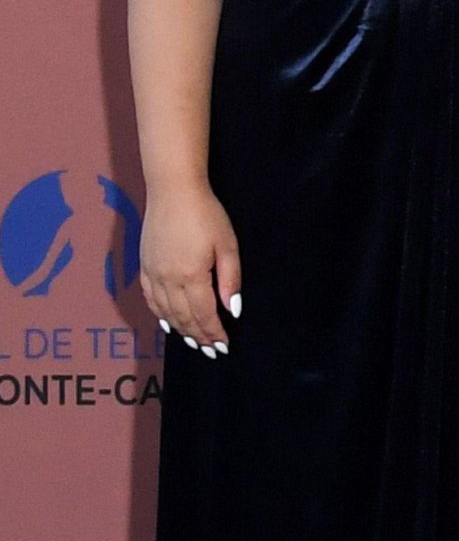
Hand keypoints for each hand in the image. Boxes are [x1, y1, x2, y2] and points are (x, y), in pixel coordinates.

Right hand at [140, 182, 241, 352]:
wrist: (173, 190)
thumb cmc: (206, 213)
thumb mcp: (227, 244)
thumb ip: (230, 279)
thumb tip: (233, 310)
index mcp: (191, 275)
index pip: (203, 315)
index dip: (214, 333)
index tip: (223, 346)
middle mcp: (168, 279)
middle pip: (184, 317)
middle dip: (199, 337)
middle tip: (211, 351)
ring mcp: (153, 273)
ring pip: (166, 312)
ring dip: (181, 330)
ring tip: (193, 342)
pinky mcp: (144, 265)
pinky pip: (150, 299)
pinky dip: (160, 314)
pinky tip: (168, 323)